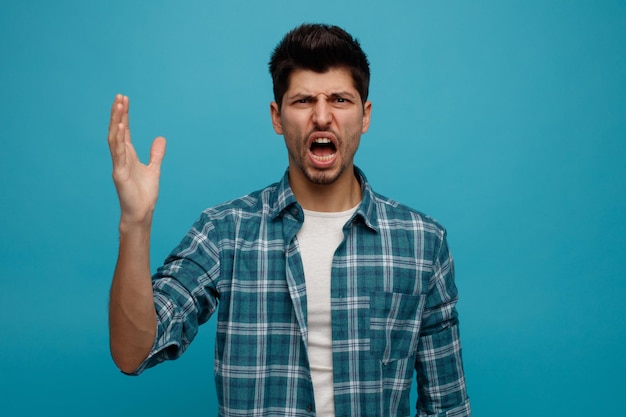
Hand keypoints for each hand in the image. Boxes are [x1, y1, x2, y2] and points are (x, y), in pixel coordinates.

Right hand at [107, 94, 165, 225]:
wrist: (142, 212)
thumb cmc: (144, 194)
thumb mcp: (154, 169)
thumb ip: (156, 154)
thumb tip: (160, 138)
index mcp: (128, 155)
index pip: (124, 131)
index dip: (124, 115)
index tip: (124, 100)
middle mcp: (120, 157)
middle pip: (117, 131)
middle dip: (118, 114)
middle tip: (119, 96)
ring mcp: (118, 165)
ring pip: (114, 139)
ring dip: (116, 122)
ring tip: (118, 106)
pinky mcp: (119, 174)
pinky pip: (117, 154)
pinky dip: (118, 140)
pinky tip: (120, 127)